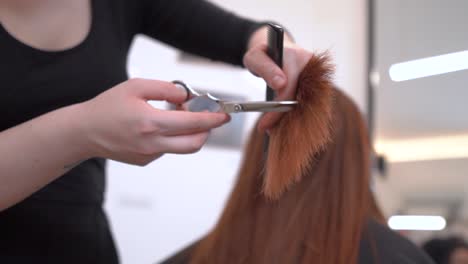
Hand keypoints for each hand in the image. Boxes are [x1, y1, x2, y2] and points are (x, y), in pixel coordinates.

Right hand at [80, 78, 229, 165]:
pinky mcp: (145, 161)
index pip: (192, 123)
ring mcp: (149, 155)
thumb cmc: (107, 107)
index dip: (212, 119)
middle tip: (206, 116)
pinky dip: (171, 138)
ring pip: (182, 147)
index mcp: (150, 123)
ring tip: (175, 115)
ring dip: (188, 133)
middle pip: (194, 143)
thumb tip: (186, 96)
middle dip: (207, 131)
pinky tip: (157, 126)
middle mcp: (152, 143)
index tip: (224, 115)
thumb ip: (165, 89)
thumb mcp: (136, 87)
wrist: (84, 131)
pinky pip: (167, 149)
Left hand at [243, 27, 312, 131]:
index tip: (263, 124)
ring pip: (306, 104)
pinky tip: (281, 123)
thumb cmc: (263, 54)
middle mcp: (311, 66)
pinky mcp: (317, 86)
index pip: (289, 87)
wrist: (275, 50)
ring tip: (273, 129)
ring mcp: (317, 76)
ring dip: (290, 119)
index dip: (277, 108)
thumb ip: (265, 68)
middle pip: (300, 98)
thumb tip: (280, 84)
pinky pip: (307, 104)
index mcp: (297, 56)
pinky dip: (294, 115)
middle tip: (268, 130)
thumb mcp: (255, 58)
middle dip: (284, 118)